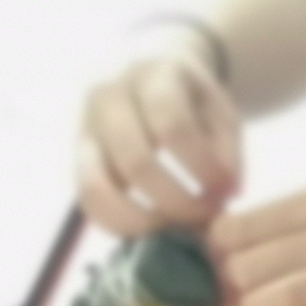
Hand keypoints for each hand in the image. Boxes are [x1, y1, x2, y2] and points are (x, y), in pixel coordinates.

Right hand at [74, 46, 244, 235]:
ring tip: (176, 232)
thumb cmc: (193, 100)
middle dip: (176, 202)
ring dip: (142, 221)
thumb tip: (227, 193)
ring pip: (97, 187)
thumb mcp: (222, 112)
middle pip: (135, 162)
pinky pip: (87, 201)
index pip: (172, 127)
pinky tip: (152, 230)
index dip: (202, 168)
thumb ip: (228, 151)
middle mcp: (108, 97)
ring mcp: (85, 127)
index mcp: (152, 75)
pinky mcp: (77, 157)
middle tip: (205, 219)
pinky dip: (118, 225)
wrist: (152, 73)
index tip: (227, 193)